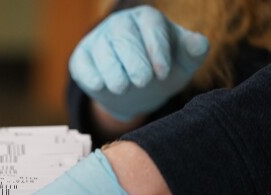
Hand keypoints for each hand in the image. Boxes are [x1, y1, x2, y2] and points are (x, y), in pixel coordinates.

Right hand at [69, 5, 208, 120]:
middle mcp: (119, 24)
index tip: (163, 73)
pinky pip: (82, 63)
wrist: (135, 91)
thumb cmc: (162, 71)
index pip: (150, 24)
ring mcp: (98, 40)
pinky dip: (90, 74)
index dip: (156, 47)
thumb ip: (195, 51)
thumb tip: (198, 43)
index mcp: (146, 18)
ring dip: (112, 69)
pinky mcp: (82, 59)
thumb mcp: (183, 63)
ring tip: (122, 88)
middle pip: (122, 34)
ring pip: (102, 49)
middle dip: (133, 59)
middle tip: (143, 81)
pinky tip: (100, 86)